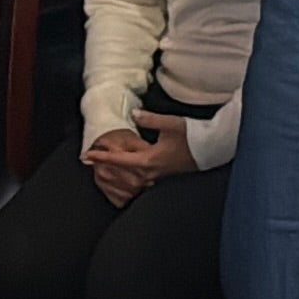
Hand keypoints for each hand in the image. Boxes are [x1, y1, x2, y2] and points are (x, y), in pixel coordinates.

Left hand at [81, 112, 200, 204]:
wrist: (211, 150)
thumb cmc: (193, 137)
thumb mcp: (170, 124)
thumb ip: (149, 119)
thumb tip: (134, 114)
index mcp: (149, 160)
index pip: (118, 160)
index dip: (101, 156)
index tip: (87, 154)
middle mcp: (150, 173)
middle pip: (119, 174)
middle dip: (103, 167)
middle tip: (89, 160)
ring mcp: (157, 178)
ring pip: (127, 180)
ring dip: (113, 174)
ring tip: (102, 168)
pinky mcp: (162, 179)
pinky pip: (138, 184)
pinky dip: (126, 180)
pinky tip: (123, 176)